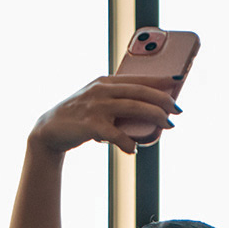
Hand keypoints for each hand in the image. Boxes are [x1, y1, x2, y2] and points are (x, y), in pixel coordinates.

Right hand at [30, 75, 181, 155]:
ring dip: (154, 116)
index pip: (137, 78)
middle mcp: (102, 90)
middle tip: (178, 110)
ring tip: (167, 125)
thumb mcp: (99, 101)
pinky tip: (133, 149)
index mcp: (106, 81)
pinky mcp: (90, 125)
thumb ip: (120, 101)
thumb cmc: (81, 116)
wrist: (50, 129)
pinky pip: (116, 134)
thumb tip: (152, 112)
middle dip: (163, 99)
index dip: (159, 80)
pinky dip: (127, 143)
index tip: (178, 81)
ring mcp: (96, 106)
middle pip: (140, 91)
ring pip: (133, 108)